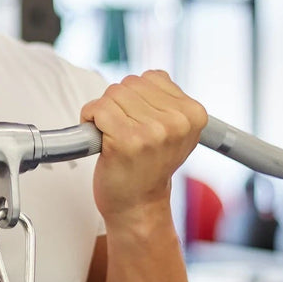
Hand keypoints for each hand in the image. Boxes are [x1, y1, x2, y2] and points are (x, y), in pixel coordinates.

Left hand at [80, 71, 206, 225]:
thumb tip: (152, 76)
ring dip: (104, 112)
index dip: (136, 97)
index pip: (152, 77)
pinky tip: (100, 138)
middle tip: (124, 132)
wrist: (138, 205)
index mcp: (193, 114)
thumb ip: (168, 100)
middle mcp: (177, 122)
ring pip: (112, 94)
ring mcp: (153, 132)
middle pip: (130, 83)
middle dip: (119, 103)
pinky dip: (89, 119)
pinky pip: (97, 109)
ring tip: (113, 136)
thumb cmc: (148, 166)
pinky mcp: (127, 141)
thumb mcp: (174, 131)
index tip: (140, 122)